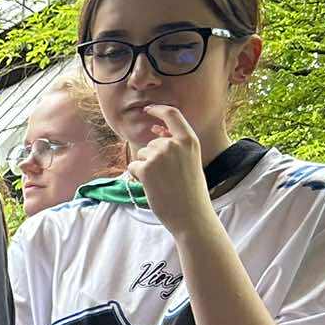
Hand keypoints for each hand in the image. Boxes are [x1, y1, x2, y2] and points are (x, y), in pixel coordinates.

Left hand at [127, 106, 216, 235]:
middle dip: (153, 158)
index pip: (172, 115)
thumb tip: (154, 129)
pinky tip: (152, 187)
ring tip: (162, 183)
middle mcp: (174, 144)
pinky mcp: (146, 169)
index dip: (158, 110)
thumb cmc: (191, 190)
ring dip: (146, 168)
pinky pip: (133, 167)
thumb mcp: (190, 160)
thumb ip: (175, 144)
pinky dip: (138, 177)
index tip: (148, 109)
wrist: (191, 214)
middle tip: (168, 178)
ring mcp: (159, 156)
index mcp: (190, 140)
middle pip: (153, 143)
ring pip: (142, 155)